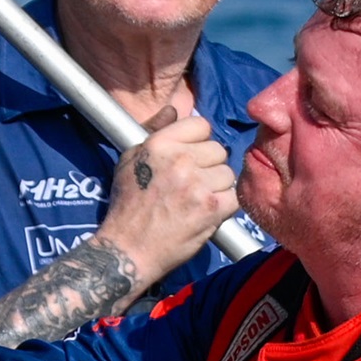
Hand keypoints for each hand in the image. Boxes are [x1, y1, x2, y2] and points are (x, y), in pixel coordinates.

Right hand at [94, 105, 236, 283]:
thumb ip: (153, 131)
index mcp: (159, 145)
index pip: (201, 125)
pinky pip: (233, 197)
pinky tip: (206, 213)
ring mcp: (197, 184)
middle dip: (208, 167)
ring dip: (217, 188)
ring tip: (197, 201)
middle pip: (218, 150)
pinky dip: (223, 207)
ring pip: (228, 174)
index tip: (190, 158)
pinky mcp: (210, 208)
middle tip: (191, 185)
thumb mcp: (129, 161)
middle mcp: (179, 160)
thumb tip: (173, 109)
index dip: (198, 142)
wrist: (127, 250)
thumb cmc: (126, 207)